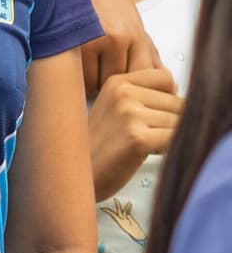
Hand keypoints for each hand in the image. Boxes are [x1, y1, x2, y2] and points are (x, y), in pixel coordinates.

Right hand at [90, 63, 182, 198]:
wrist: (71, 174)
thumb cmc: (98, 146)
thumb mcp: (115, 107)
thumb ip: (144, 93)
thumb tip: (180, 87)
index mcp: (116, 82)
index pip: (166, 78)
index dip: (166, 99)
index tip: (149, 115)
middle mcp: (122, 92)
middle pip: (178, 102)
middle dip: (171, 121)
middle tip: (142, 136)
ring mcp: (129, 114)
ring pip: (180, 121)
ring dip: (171, 136)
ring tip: (142, 145)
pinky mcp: (138, 138)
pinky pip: (176, 138)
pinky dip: (171, 149)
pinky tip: (147, 153)